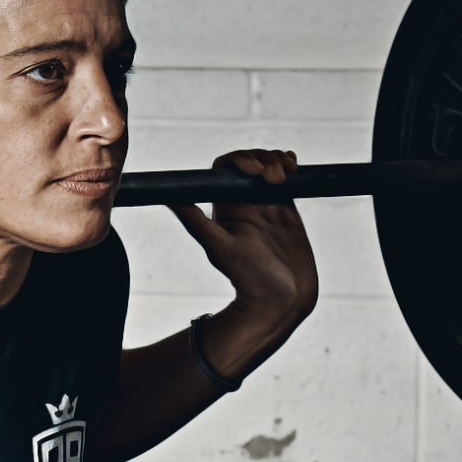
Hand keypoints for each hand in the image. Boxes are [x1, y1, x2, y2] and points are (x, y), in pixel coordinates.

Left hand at [168, 148, 318, 365]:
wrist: (281, 302)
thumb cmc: (249, 280)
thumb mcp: (220, 249)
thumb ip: (196, 222)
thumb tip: (167, 197)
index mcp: (224, 210)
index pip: (225, 171)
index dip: (239, 160)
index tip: (254, 169)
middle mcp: (243, 205)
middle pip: (249, 163)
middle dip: (263, 159)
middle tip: (275, 177)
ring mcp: (266, 206)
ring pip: (268, 168)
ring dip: (277, 160)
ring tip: (287, 171)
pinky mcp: (287, 211)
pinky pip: (287, 180)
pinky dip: (289, 165)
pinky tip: (295, 166)